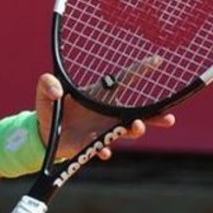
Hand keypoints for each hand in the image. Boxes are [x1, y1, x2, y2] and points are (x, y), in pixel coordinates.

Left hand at [34, 73, 175, 161]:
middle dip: (156, 116)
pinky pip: (103, 148)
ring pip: (127, 131)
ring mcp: (102, 129)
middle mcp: (107, 112)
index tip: (158, 61)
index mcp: (100, 94)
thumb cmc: (50, 107)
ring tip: (136, 128)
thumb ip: (47, 84)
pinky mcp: (92, 145)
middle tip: (168, 118)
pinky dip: (104, 150)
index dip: (141, 69)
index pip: (124, 79)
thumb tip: (57, 90)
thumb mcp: (44, 92)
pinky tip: (104, 152)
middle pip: (138, 112)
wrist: (44, 133)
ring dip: (135, 131)